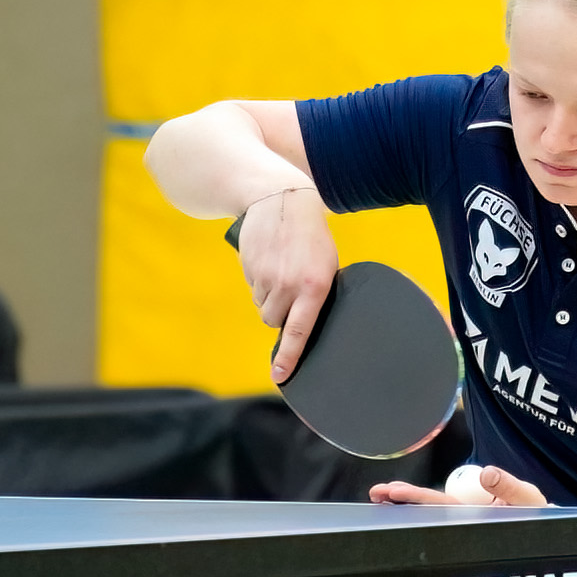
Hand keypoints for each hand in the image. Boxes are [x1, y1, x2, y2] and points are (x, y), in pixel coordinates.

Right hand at [234, 187, 336, 381]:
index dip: (289, 357)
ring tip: (282, 268)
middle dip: (279, 312)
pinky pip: (253, 288)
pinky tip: (270, 260)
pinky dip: (260, 281)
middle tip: (289, 289)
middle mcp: (289, 285)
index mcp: (315, 286)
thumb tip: (305, 324)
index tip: (279, 377)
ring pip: (262, 305)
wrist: (283, 199)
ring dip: (269, 295)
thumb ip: (317, 293)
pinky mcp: (250, 268)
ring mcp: (266, 277)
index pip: (299, 331)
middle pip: (273, 320)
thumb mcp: (327, 264)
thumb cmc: (312, 237)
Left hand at [369, 466, 548, 506]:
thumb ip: (509, 487)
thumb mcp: (529, 499)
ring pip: (433, 507)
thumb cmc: (537, 512)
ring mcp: (465, 513)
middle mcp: (465, 517)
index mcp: (475, 516)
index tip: (395, 492)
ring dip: (409, 500)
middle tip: (378, 493)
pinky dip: (425, 500)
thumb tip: (487, 473)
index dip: (417, 499)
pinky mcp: (469, 507)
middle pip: (429, 509)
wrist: (546, 521)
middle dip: (404, 500)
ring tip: (386, 494)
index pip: (441, 507)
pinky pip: (443, 503)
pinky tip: (406, 497)